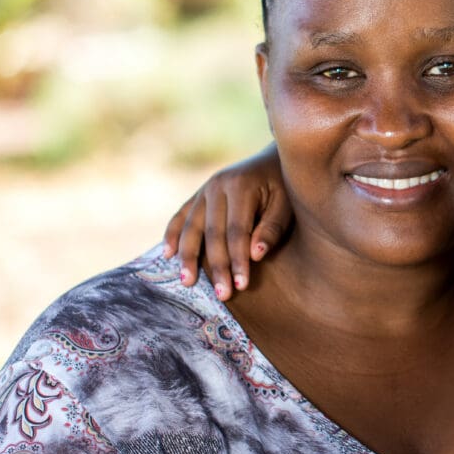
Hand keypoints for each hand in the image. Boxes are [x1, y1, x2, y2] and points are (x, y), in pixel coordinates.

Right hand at [163, 143, 291, 299]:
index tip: (241, 285)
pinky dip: (172, 234)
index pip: (237, 231)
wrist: (273, 158)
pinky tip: (167, 255)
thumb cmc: (284, 186)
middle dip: (217, 266)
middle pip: (212, 233)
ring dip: (188, 256)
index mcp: (241, 186)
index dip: (238, 260)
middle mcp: (217, 185)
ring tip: (187, 282)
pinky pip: (181, 216)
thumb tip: (255, 255)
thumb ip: (272, 228)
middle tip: (221, 294)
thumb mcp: (287, 204)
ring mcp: (205, 189)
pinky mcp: (199, 194)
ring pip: (191, 226)